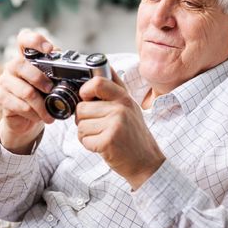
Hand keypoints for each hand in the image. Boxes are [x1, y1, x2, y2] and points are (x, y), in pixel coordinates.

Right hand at [0, 29, 55, 153]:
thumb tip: (74, 67)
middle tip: (51, 90)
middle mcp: (13, 66)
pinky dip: (34, 114)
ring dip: (41, 105)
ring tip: (50, 113)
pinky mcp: (2, 98)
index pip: (24, 39)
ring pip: (25, 91)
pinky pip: (21, 106)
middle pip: (21, 65)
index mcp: (26, 57)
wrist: (25, 119)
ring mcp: (5, 82)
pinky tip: (39, 117)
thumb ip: (57, 70)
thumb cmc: (40, 95)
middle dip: (40, 79)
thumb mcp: (51, 80)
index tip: (48, 49)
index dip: (35, 40)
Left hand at [75, 69, 165, 189]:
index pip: (97, 82)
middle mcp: (121, 108)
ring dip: (86, 134)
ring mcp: (115, 124)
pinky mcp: (108, 141)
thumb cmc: (134, 135)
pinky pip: (84, 139)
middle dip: (84, 119)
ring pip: (80, 125)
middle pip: (82, 107)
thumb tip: (105, 65)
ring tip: (102, 136)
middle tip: (98, 126)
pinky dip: (89, 145)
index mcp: (124, 98)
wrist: (146, 162)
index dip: (85, 90)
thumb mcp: (130, 107)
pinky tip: (103, 146)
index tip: (86, 98)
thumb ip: (116, 88)